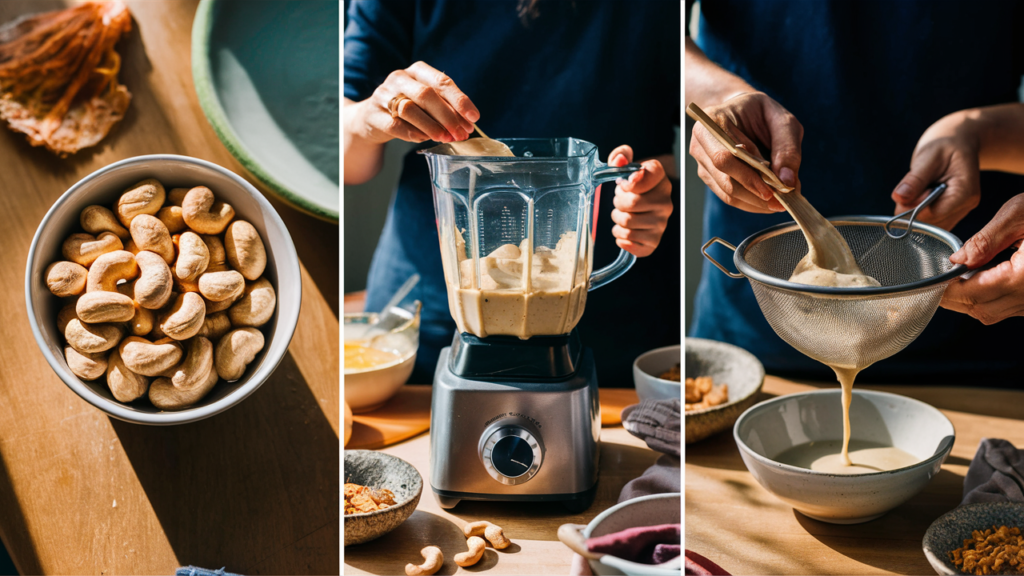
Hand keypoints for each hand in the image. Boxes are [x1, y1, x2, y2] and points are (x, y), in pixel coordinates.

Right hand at [357, 61, 479, 143]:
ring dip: (431, 126)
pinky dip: (412, 134)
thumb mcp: (427, 103)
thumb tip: (467, 124)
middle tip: (461, 134)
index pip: (441, 81)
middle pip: (426, 94)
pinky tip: (423, 139)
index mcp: (417, 71)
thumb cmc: (408, 108)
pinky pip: (395, 125)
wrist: (371, 118)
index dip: (460, 100)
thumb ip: (446, 108)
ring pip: (409, 109)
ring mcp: (384, 95)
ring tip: (445, 138)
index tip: (474, 117)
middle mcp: (399, 78)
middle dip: (447, 116)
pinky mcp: (373, 114)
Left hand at [607, 145, 672, 257]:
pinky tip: (625, 230)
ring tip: (623, 214)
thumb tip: (620, 160)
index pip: (646, 176)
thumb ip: (620, 156)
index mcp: (661, 180)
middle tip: (621, 201)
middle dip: (618, 203)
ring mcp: (661, 224)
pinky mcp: (654, 242)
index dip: (629, 182)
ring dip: (617, 220)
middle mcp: (665, 202)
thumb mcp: (625, 166)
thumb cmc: (632, 186)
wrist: (641, 206)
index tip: (625, 184)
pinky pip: (628, 242)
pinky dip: (620, 237)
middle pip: (631, 204)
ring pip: (627, 224)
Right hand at [688, 91, 801, 213]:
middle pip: (725, 180)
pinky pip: (729, 197)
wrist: (744, 112)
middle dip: (755, 194)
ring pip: (727, 193)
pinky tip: (768, 200)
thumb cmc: (762, 114)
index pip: (725, 157)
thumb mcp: (783, 121)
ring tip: (780, 201)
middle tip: (782, 202)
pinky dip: (751, 202)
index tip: (772, 191)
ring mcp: (702, 162)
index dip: (748, 177)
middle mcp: (701, 143)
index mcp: (712, 121)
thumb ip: (787, 148)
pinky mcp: (709, 176)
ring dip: (755, 202)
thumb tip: (787, 181)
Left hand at [891, 111, 981, 230]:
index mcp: (965, 192)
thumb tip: (898, 197)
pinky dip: (918, 212)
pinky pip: (929, 222)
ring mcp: (959, 211)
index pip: (933, 214)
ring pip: (927, 226)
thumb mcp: (929, 156)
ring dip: (914, 211)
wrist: (959, 141)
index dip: (913, 207)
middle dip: (911, 209)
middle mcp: (965, 206)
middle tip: (909, 187)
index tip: (905, 191)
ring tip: (918, 188)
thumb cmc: (946, 143)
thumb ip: (914, 179)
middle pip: (929, 223)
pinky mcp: (950, 213)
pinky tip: (921, 194)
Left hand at [940, 194, 1023, 324]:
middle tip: (936, 278)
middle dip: (953, 296)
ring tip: (955, 277)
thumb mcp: (1020, 214)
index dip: (946, 287)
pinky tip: (979, 279)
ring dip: (968, 299)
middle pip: (979, 308)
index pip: (972, 293)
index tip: (931, 277)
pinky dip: (986, 298)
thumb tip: (957, 260)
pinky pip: (1007, 308)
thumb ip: (986, 240)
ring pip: (990, 313)